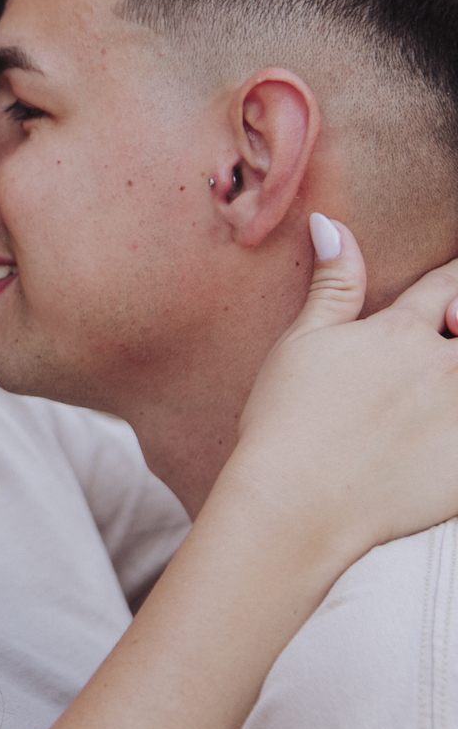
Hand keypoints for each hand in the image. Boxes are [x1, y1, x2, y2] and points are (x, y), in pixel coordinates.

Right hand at [230, 216, 457, 571]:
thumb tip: (331, 224)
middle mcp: (441, 367)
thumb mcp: (302, 342)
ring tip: (441, 395)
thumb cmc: (288, 423)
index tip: (454, 291)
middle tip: (452, 334)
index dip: (456, 281)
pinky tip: (442, 442)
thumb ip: (333, 284)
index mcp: (400, 332)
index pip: (448, 285)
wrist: (296, 504)